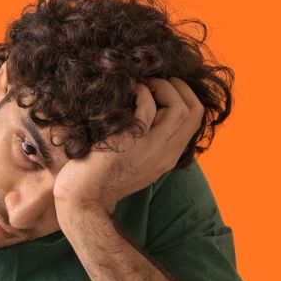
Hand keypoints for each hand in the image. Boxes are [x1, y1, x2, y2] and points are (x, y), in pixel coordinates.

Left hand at [52, 78, 204, 217]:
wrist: (83, 198)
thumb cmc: (102, 175)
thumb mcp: (135, 160)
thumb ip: (149, 142)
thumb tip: (151, 110)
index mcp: (169, 156)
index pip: (196, 120)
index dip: (187, 96)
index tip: (167, 88)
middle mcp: (166, 153)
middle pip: (196, 111)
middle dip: (179, 87)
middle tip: (157, 81)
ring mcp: (151, 149)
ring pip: (180, 108)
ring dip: (164, 87)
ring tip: (145, 85)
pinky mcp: (131, 142)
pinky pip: (147, 107)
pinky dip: (141, 92)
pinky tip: (129, 92)